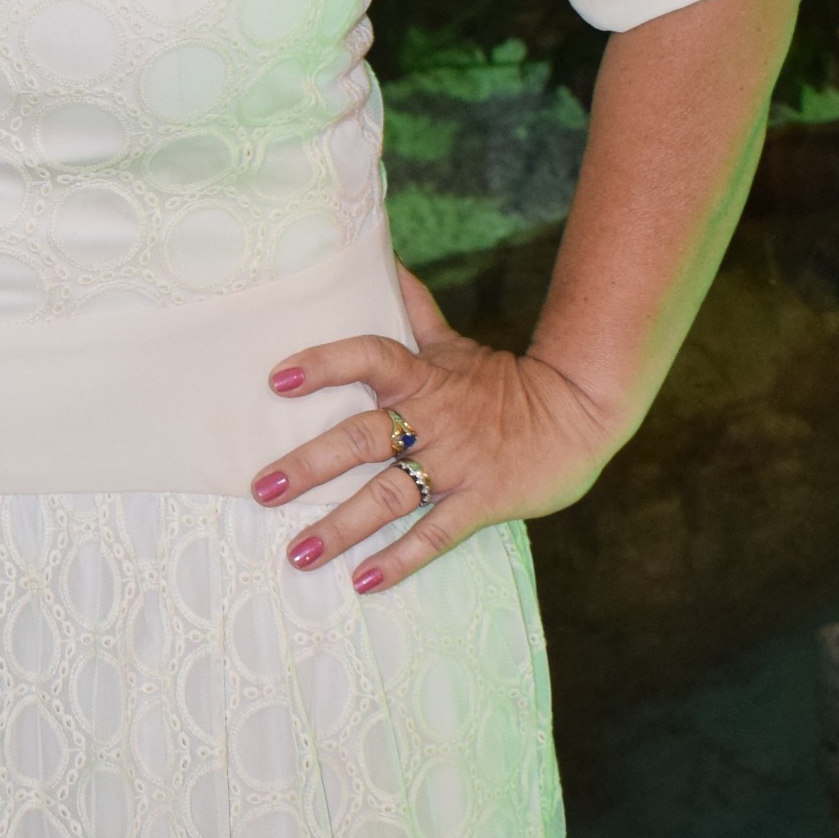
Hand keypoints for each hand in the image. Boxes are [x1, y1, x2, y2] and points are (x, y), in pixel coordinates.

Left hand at [250, 263, 620, 595]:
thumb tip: (381, 255)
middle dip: (309, 465)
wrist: (577, 414)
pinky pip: (434, 534)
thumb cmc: (501, 381)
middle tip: (261, 488)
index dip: (324, 365)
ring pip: (389, 496)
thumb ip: (411, 307)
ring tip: (299, 554)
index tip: (277, 379)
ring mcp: (455, 465)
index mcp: (422, 376)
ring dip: (342, 526)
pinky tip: (362, 582)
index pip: (368, 358)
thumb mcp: (452, 343)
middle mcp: (431, 420)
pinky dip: (400, 559)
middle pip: (362, 439)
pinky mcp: (480, 502)